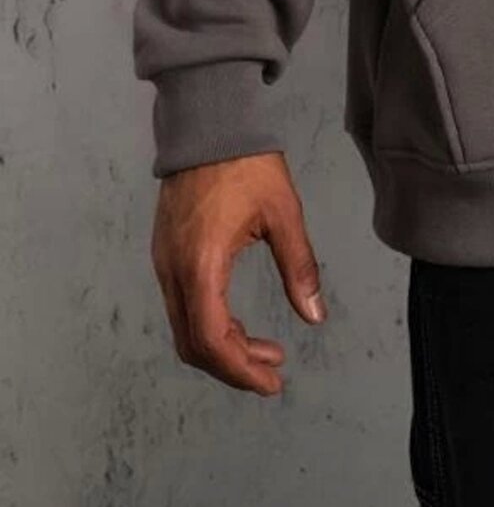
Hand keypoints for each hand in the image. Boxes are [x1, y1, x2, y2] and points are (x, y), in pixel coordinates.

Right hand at [150, 152, 327, 395]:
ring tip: (266, 349)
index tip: (271, 383)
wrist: (208, 123)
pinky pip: (183, 306)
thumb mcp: (283, 214)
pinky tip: (239, 322)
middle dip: (234, 366)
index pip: (211, 340)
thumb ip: (299, 267)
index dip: (240, 370)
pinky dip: (210, 324)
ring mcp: (165, 263)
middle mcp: (174, 271)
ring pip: (185, 328)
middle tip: (273, 372)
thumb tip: (315, 316)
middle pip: (193, 344)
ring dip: (223, 347)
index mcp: (201, 265)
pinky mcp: (166, 253)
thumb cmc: (246, 164)